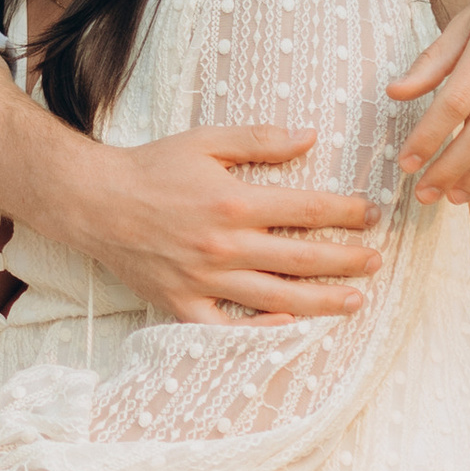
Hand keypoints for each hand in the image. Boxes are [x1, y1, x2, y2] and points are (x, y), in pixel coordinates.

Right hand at [85, 125, 379, 324]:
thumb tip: (310, 136)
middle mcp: (224, 244)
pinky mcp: (182, 303)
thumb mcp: (205, 141)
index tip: (371, 213)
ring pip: (276, 297)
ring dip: (322, 300)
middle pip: (302, 258)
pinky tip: (289, 329)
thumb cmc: (151, 167)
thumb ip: (260, 139)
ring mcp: (204, 279)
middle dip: (347, 259)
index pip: (306, 208)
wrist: (94, 201)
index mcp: (233, 201)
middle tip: (376, 259)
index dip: (346, 212)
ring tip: (355, 299)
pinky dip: (259, 333)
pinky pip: (226, 329)